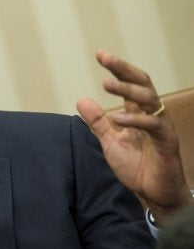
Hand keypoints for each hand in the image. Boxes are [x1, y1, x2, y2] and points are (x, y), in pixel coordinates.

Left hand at [76, 51, 191, 222]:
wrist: (155, 193)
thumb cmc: (137, 166)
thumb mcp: (110, 141)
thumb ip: (97, 122)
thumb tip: (81, 99)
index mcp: (139, 112)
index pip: (130, 83)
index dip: (117, 69)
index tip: (100, 55)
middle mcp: (152, 114)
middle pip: (142, 83)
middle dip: (123, 69)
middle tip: (105, 59)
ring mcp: (161, 127)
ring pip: (148, 99)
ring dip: (126, 90)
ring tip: (106, 84)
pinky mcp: (166, 142)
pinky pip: (153, 126)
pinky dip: (135, 120)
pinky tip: (117, 118)